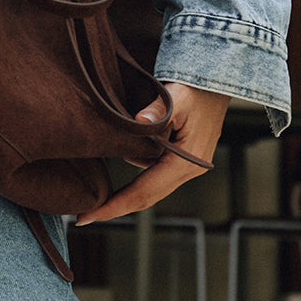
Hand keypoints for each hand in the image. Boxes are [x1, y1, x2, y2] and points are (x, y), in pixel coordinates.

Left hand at [74, 81, 229, 224]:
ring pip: (148, 181)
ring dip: (127, 177)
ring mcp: (186, 166)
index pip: (145, 191)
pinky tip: (128, 143)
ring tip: (106, 156)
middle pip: (146, 195)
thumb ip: (157, 110)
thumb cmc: (198, 89)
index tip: (89, 216)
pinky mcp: (182, 159)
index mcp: (186, 162)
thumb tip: (139, 122)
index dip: (116, 206)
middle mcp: (188, 169)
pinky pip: (154, 167)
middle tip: (83, 216)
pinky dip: (138, 160)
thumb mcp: (177, 96)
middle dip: (116, 206)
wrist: (217, 83)